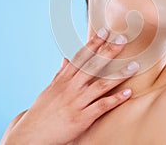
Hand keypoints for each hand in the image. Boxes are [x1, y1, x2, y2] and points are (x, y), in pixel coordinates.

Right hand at [2, 28, 138, 144]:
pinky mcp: (82, 118)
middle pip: (93, 66)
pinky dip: (115, 99)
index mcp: (64, 79)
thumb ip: (60, 74)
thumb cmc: (42, 111)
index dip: (94, 43)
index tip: (105, 32)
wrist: (30, 136)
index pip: (81, 56)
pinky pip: (102, 106)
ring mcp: (77, 102)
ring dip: (119, 74)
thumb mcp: (50, 89)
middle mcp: (71, 87)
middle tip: (122, 39)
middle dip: (109, 51)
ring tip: (134, 66)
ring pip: (101, 84)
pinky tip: (128, 92)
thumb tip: (66, 59)